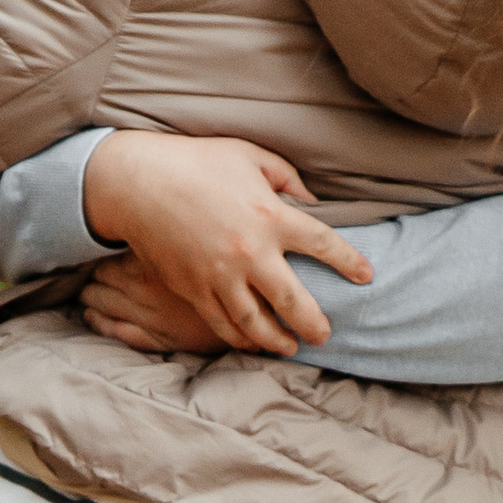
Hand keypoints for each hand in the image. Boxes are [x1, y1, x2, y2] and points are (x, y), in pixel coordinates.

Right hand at [79, 131, 371, 354]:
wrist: (137, 182)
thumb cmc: (196, 162)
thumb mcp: (249, 156)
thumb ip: (287, 178)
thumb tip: (312, 203)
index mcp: (270, 215)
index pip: (325, 244)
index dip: (350, 262)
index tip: (366, 277)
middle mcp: (249, 252)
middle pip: (294, 301)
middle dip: (315, 324)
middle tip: (325, 334)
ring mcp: (219, 275)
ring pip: (257, 323)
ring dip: (278, 341)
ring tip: (291, 347)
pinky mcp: (193, 289)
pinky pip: (222, 323)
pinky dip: (240, 338)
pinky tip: (253, 344)